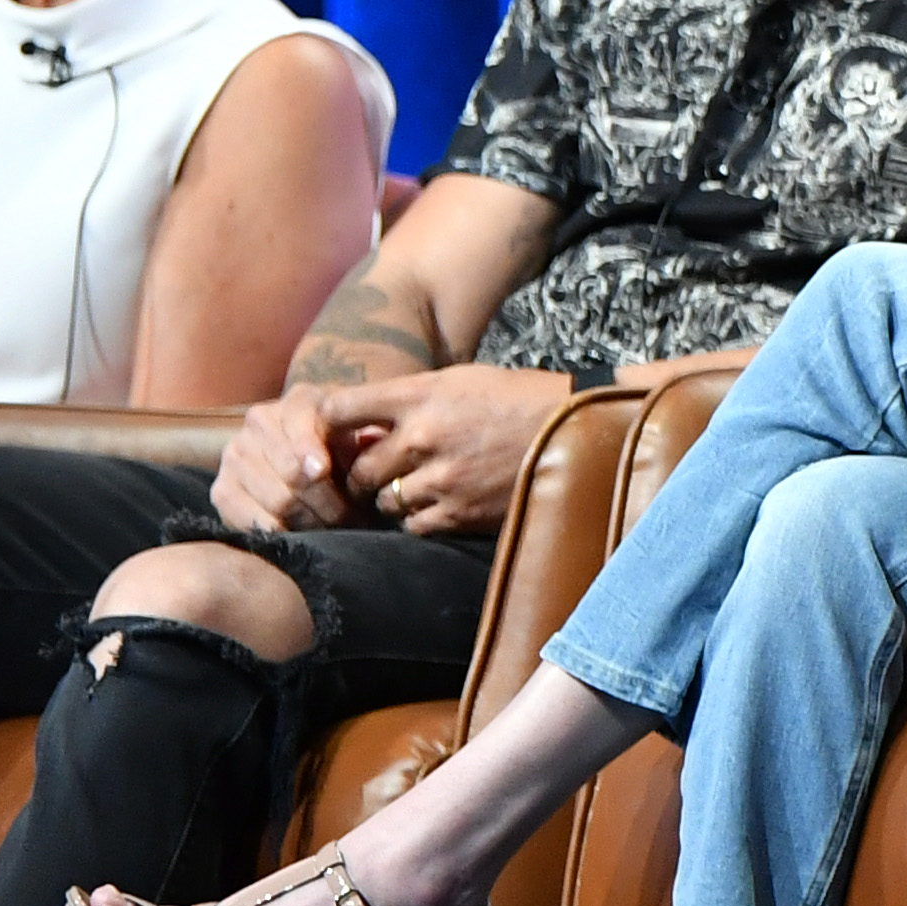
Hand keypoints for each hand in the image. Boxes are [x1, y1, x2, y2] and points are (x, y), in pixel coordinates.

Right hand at [210, 388, 363, 532]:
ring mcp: (235, 455)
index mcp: (299, 401)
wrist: (311, 462)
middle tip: (351, 520)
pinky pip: (245, 518)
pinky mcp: (221, 490)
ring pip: (276, 499)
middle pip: (290, 471)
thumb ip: (365, 440)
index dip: (308, 449)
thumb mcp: (363, 434)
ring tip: (334, 530)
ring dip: (310, 521)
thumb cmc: (348, 448)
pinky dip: (277, 532)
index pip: (299, 422)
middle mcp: (259, 422)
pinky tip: (299, 535)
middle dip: (327, 501)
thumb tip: (358, 450)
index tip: (321, 471)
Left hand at [320, 367, 575, 535]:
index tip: (329, 437)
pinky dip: (419, 518)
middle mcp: (423, 436)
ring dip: (393, 499)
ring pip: (384, 501)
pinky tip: (440, 503)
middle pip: (358, 468)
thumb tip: (364, 428)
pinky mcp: (460, 511)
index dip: (325, 427)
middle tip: (376, 474)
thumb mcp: (462, 380)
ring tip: (417, 488)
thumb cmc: (520, 398)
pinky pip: (414, 525)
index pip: (340, 410)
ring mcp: (441, 477)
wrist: (581, 427)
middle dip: (364, 473)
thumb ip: (412, 401)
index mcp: (422, 396)